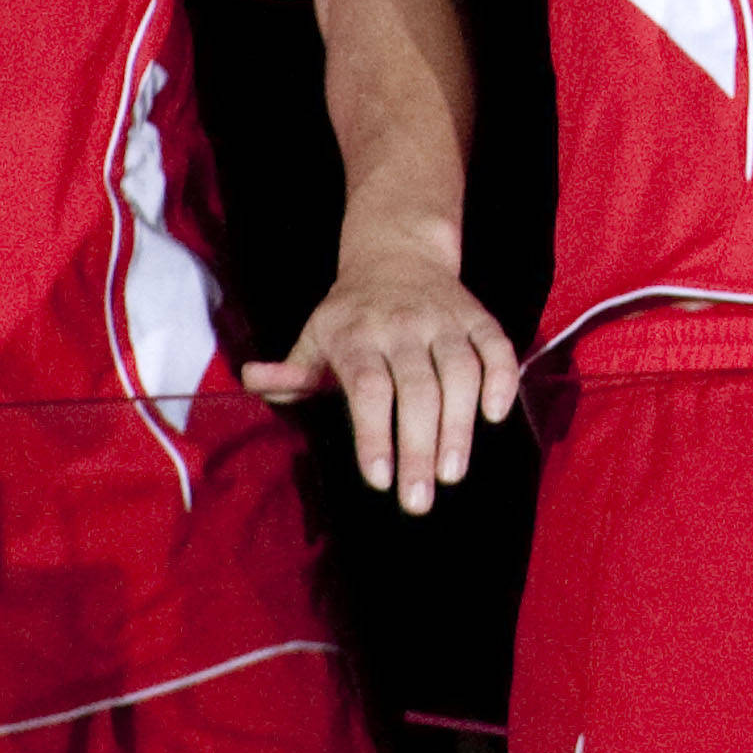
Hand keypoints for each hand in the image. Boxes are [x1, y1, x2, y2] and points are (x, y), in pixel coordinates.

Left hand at [241, 249, 519, 512]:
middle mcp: (402, 325)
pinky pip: (497, 347)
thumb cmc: (349, 313)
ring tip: (452, 472)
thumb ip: (288, 371)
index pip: (368, 387)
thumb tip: (251, 382)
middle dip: (419, 447)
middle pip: (417, 389)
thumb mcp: (313, 337)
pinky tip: (495, 416)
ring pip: (460, 371)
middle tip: (419, 500)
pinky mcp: (477, 316)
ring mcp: (444, 320)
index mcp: (356, 335)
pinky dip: (502, 380)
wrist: (396, 252)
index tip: (379, 479)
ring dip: (460, 425)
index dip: (374, 433)